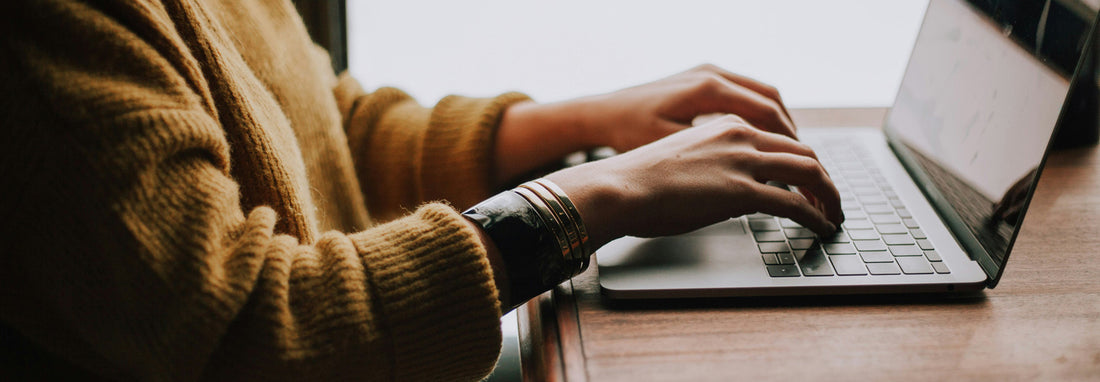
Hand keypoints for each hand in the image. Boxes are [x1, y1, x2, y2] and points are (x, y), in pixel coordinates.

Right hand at [544, 115, 842, 248]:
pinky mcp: (742, 191)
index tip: (809, 181)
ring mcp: (743, 162)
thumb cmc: (639, 180)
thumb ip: (713, 165)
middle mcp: (740, 135)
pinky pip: (795, 203)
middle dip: (824, 179)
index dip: (802, 161)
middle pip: (803, 152)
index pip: (780, 139)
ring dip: (829, 196)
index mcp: (725, 125)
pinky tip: (821, 227)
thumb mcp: (683, 159)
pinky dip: (816, 216)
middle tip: (830, 200)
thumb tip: (727, 189)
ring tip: (833, 215)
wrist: (619, 187)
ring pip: (809, 172)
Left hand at [575, 64, 798, 151]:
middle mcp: (712, 74)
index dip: (790, 145)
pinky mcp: (701, 78)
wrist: (600, 113)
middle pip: (772, 102)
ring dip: (780, 124)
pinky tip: (762, 140)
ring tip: (791, 154)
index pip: (768, 115)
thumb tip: (755, 179)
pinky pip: (745, 93)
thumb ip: (714, 160)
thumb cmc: (628, 134)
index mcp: (709, 89)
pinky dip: (761, 115)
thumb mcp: (673, 150)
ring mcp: (707, 73)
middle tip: (807, 165)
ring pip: (762, 95)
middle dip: (792, 135)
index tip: (804, 169)